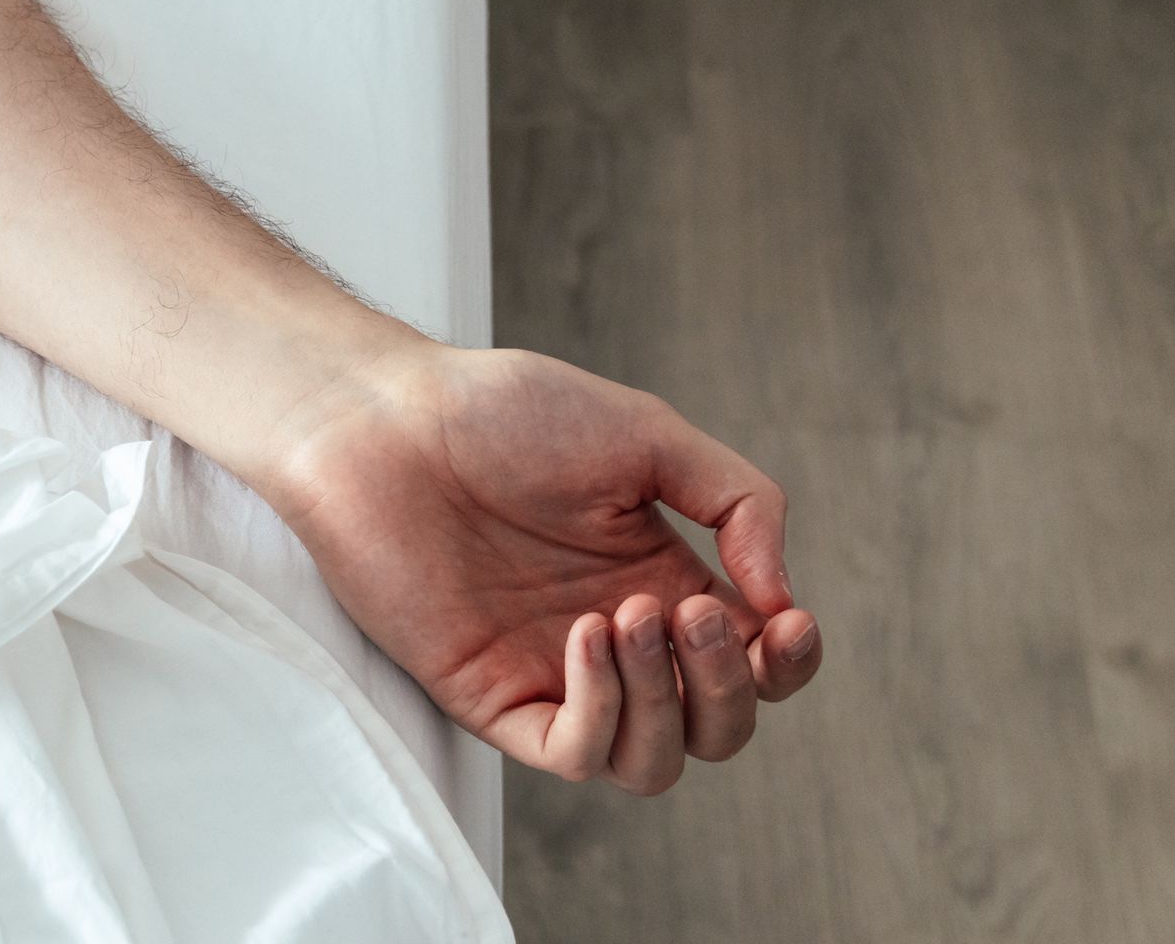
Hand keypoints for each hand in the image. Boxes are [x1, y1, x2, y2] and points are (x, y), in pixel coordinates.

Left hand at [262, 345, 822, 793]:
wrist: (387, 421)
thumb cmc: (502, 413)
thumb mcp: (650, 436)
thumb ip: (739, 503)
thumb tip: (780, 599)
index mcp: (659, 580)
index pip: (753, 665)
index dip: (787, 664)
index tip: (787, 620)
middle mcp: (613, 640)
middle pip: (716, 728)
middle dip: (728, 685)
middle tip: (692, 608)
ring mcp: (553, 674)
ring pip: (653, 762)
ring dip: (668, 702)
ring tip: (631, 613)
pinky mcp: (491, 696)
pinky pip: (574, 754)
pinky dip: (604, 711)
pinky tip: (590, 634)